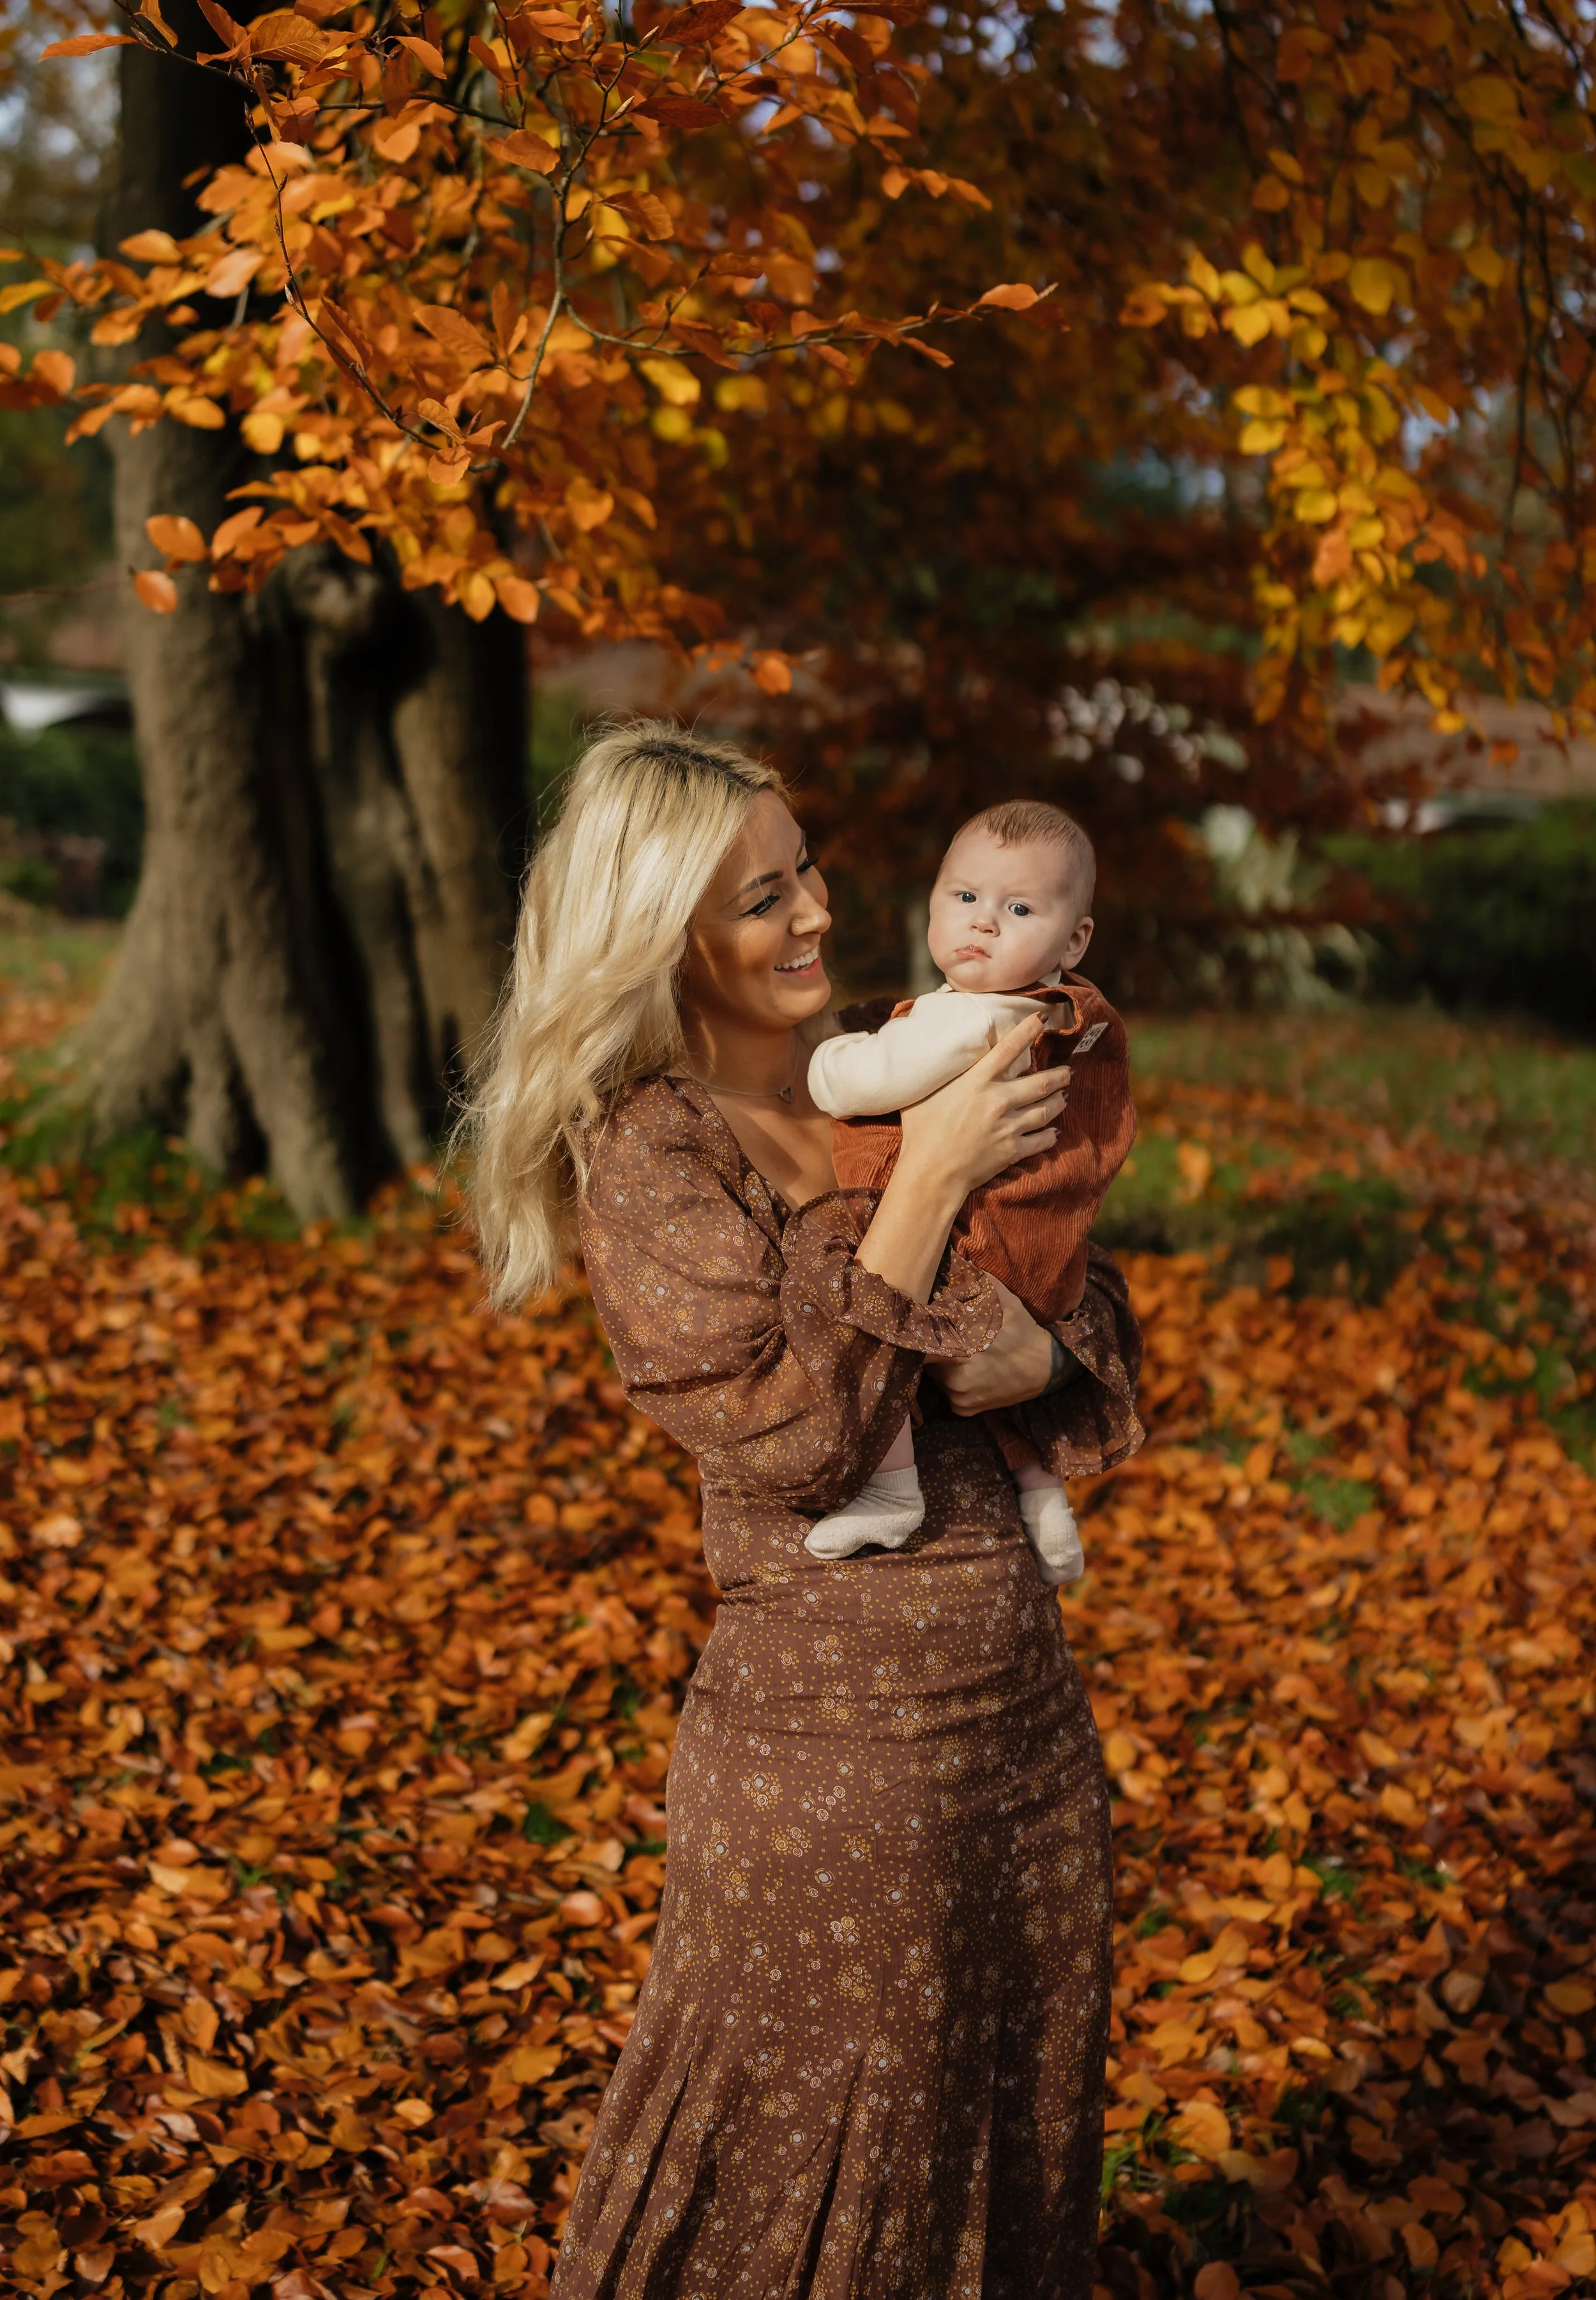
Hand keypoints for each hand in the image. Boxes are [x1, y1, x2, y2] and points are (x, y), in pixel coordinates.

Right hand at [896, 1015, 1068, 1204]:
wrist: (931, 1174)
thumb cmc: (920, 1132)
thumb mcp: (924, 1094)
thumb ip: (940, 1074)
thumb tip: (936, 1054)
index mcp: (976, 1082)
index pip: (1009, 1048)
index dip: (1028, 1031)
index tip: (1043, 1019)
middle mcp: (998, 1100)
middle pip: (1040, 1083)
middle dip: (1059, 1075)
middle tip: (1068, 1071)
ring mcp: (1008, 1127)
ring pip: (1046, 1110)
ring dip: (1059, 1101)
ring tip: (1065, 1096)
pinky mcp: (1012, 1151)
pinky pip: (1041, 1140)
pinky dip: (1050, 1135)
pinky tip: (1055, 1132)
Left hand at [929, 1277, 1052, 1414]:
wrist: (1047, 1368)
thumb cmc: (1021, 1331)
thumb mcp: (1002, 1301)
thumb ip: (975, 1282)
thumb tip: (952, 1262)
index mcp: (959, 1356)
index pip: (920, 1350)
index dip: (916, 1337)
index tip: (917, 1327)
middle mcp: (955, 1383)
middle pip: (926, 1362)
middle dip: (933, 1348)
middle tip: (946, 1337)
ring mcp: (960, 1400)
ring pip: (936, 1378)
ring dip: (942, 1366)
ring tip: (959, 1353)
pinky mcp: (965, 1411)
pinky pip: (947, 1394)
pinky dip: (952, 1383)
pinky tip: (968, 1371)